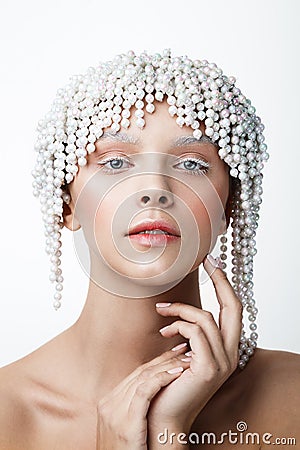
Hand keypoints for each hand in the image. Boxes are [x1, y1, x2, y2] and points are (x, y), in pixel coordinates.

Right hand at [96, 346, 190, 449]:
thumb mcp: (130, 427)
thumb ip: (137, 407)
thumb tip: (157, 389)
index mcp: (109, 402)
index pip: (136, 373)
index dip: (158, 361)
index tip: (176, 352)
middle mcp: (109, 403)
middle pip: (141, 372)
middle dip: (165, 358)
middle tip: (185, 348)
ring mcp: (114, 413)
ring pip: (144, 377)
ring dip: (168, 365)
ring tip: (187, 358)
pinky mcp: (125, 423)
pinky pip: (145, 391)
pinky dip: (162, 378)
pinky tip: (178, 372)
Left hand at [147, 254, 242, 436]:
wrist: (163, 416)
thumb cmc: (170, 382)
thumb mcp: (183, 351)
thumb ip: (189, 332)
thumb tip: (180, 308)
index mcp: (226, 349)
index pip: (232, 310)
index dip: (224, 284)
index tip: (212, 262)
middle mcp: (230, 354)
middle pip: (234, 307)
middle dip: (220, 280)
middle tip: (206, 259)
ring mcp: (222, 362)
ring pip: (205, 317)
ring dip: (180, 309)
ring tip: (161, 313)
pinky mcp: (208, 368)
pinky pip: (195, 332)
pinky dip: (178, 326)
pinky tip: (165, 333)